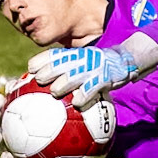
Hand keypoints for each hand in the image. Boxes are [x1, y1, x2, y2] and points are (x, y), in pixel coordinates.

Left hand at [28, 44, 142, 107]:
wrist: (126, 62)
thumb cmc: (96, 68)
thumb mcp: (81, 64)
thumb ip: (63, 72)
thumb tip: (37, 85)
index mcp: (75, 55)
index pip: (56, 54)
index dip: (43, 60)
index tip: (31, 68)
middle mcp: (83, 59)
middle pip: (63, 62)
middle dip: (50, 70)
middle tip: (39, 79)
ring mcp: (95, 68)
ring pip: (77, 74)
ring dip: (64, 82)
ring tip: (55, 92)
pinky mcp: (106, 77)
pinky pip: (94, 86)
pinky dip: (85, 94)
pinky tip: (77, 102)